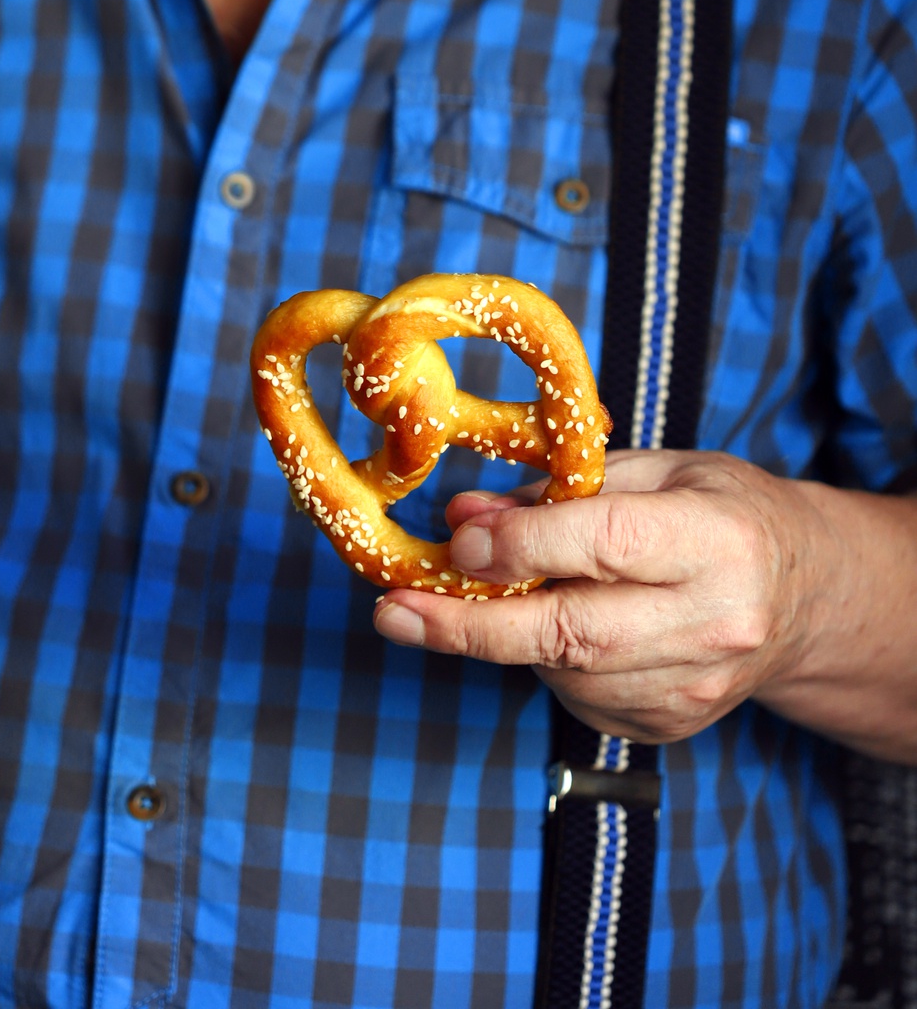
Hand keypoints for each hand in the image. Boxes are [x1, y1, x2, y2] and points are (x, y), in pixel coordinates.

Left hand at [372, 449, 829, 744]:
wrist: (802, 596)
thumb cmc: (718, 512)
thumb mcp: (653, 470)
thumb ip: (559, 491)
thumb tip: (463, 517)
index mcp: (716, 541)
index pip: (605, 545)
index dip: (521, 546)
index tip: (457, 542)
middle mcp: (714, 623)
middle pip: (572, 633)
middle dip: (471, 626)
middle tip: (394, 613)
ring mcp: (695, 686)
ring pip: (565, 671)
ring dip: (505, 635)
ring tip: (493, 593)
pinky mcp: (672, 726)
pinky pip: (579, 699)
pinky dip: (543, 661)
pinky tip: (550, 624)